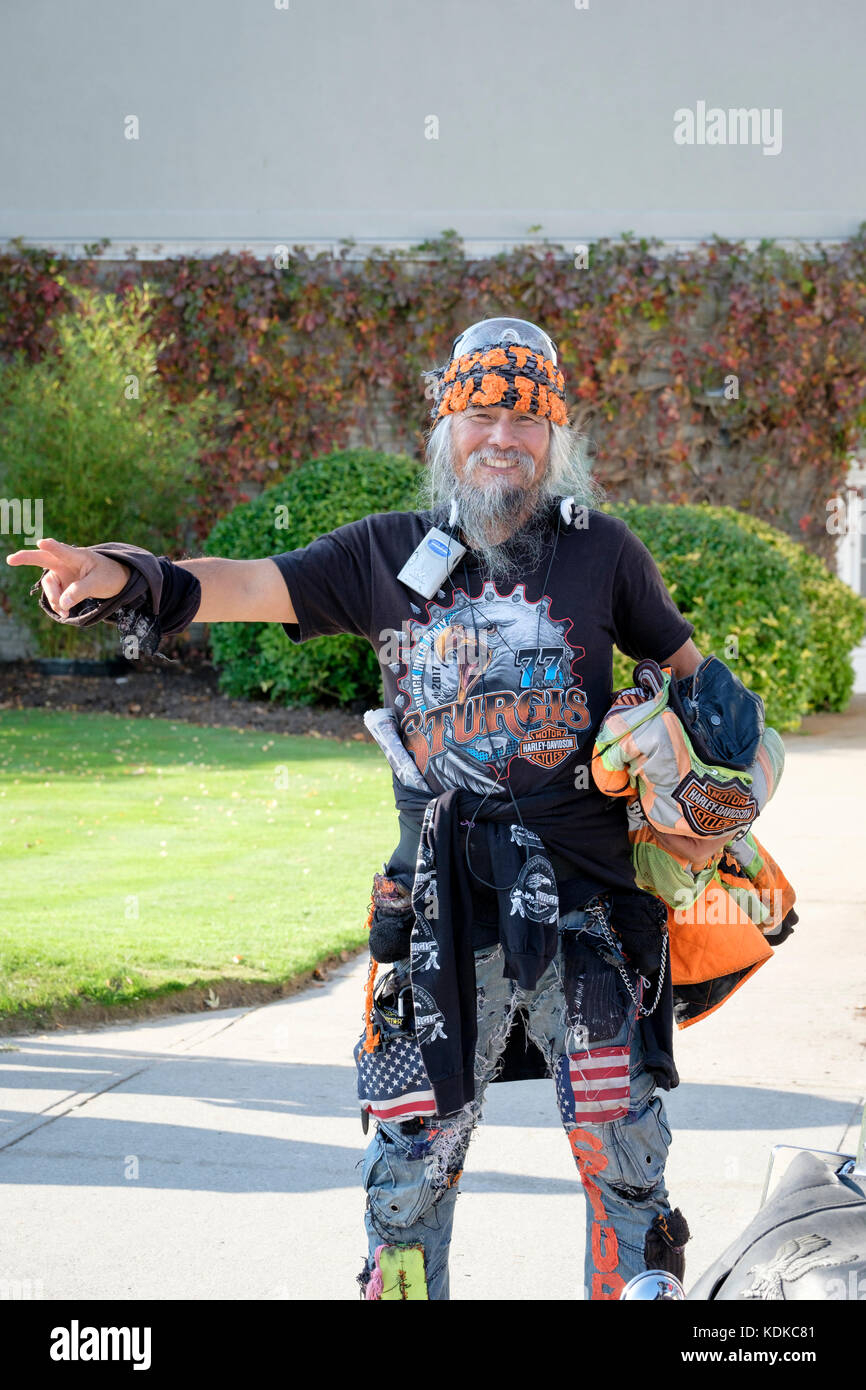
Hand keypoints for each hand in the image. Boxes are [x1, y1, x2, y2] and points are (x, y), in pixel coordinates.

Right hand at [5, 537, 130, 616]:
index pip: (62, 551)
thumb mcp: (98, 583)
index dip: (52, 547)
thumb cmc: (107, 575)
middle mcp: (65, 563)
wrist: (114, 580)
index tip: (41, 543)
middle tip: (10, 559)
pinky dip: (58, 606)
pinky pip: (54, 597)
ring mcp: (61, 574)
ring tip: (65, 612)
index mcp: (77, 556)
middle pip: (42, 559)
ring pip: (49, 586)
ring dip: (54, 598)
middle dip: (25, 558)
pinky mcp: (60, 586)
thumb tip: (62, 604)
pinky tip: (65, 613)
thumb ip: (79, 592)